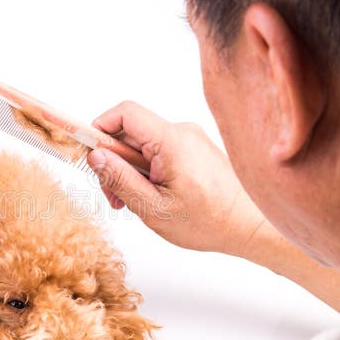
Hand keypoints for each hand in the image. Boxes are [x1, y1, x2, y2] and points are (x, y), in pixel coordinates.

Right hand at [88, 101, 266, 256]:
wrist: (251, 227)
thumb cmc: (208, 221)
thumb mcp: (153, 207)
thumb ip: (120, 178)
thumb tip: (94, 154)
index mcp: (171, 140)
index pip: (125, 112)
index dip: (100, 127)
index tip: (88, 152)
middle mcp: (182, 132)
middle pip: (131, 132)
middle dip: (113, 161)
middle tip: (112, 196)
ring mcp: (190, 140)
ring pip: (143, 145)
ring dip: (130, 170)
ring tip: (134, 202)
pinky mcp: (195, 150)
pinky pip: (159, 151)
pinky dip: (147, 171)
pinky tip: (153, 197)